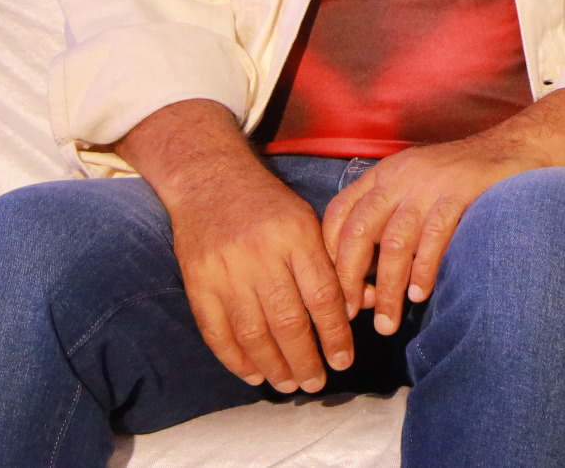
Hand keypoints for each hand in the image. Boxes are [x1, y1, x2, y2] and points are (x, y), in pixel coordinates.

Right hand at [168, 151, 354, 391]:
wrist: (210, 181)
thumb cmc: (268, 204)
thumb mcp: (309, 220)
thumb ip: (333, 261)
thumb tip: (366, 301)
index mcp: (296, 236)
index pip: (322, 296)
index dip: (335, 334)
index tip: (344, 360)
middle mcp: (261, 255)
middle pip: (289, 321)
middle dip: (306, 360)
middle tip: (316, 383)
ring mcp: (226, 271)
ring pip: (253, 333)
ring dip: (273, 366)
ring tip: (289, 384)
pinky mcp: (198, 283)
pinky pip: (217, 332)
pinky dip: (235, 359)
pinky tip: (253, 373)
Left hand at [322, 135, 527, 334]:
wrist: (513, 146)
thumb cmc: (460, 177)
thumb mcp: (415, 185)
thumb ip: (390, 218)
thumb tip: (366, 277)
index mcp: (383, 175)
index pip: (338, 214)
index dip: (330, 255)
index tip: (336, 290)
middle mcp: (399, 176)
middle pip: (358, 232)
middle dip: (350, 279)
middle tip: (352, 314)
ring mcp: (430, 183)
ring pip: (395, 244)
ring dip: (388, 289)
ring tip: (389, 322)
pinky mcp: (460, 191)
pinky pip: (433, 237)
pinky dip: (423, 271)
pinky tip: (420, 294)